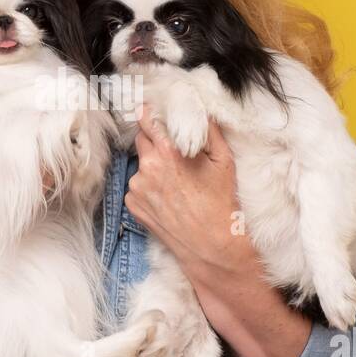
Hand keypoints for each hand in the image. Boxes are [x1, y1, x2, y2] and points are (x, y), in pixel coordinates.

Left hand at [124, 103, 252, 274]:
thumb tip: (198, 111)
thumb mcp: (223, 161)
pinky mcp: (132, 204)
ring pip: (140, 166)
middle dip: (154, 142)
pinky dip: (148, 188)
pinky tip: (167, 199)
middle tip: (172, 154)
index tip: (150, 111)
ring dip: (152, 168)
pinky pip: (137, 187)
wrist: (211, 245)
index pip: (146, 120)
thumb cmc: (220, 202)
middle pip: (141, 140)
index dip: (149, 114)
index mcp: (168, 151)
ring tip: (175, 184)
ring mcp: (137, 187)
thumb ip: (209, 130)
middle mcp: (147, 167)